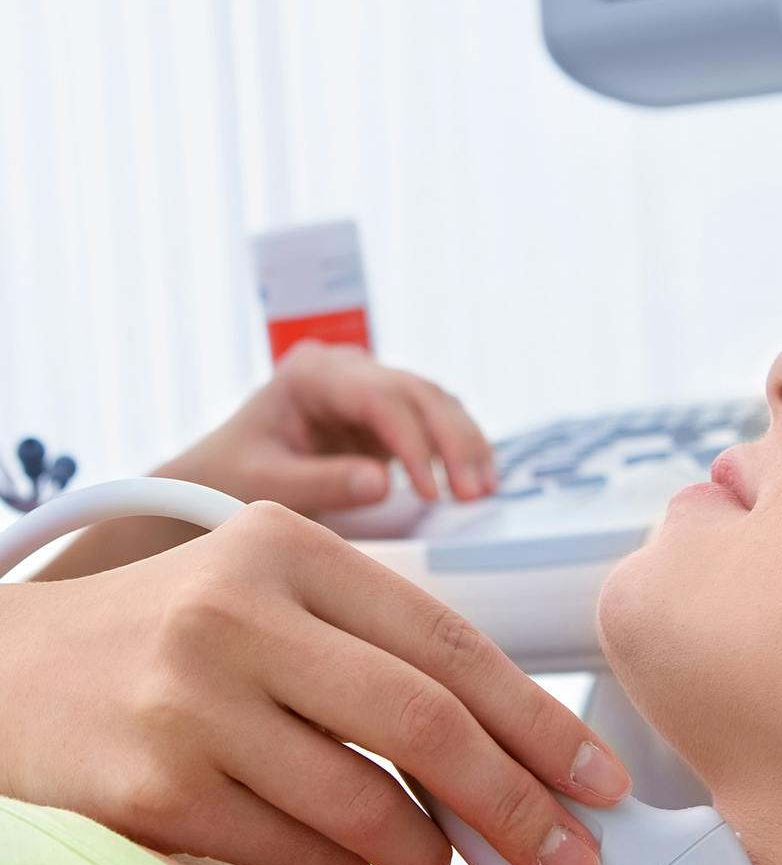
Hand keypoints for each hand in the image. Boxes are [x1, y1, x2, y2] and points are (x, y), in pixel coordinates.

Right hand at [3, 503, 631, 864]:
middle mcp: (239, 611)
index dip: (540, 721)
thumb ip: (381, 653)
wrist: (11, 673)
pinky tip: (352, 858)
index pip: (451, 641)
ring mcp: (190, 700)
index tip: (600, 782)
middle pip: (426, 723)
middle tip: (571, 857)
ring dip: (430, 854)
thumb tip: (511, 757)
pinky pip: (296, 848)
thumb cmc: (178, 637)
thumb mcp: (275, 598)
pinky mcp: (152, 786)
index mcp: (289, 548)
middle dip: (518, 803)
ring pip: (365, 803)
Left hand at [162, 341, 498, 513]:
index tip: (433, 494)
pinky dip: (459, 448)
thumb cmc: (227, 477)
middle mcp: (346, 370)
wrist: (214, 477)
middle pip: (419, 393)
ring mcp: (369, 388)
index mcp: (311, 374)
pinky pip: (435, 421)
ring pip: (436, 402)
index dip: (414, 443)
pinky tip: (479, 479)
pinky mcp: (385, 415)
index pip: (380, 398)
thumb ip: (321, 484)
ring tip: (485, 491)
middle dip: (453, 442)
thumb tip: (384, 484)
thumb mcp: (264, 485)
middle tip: (475, 494)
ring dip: (465, 444)